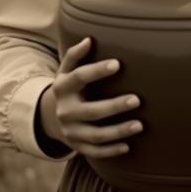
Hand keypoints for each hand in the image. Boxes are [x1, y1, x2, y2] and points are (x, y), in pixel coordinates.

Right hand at [39, 37, 142, 158]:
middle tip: (137, 99)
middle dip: (114, 107)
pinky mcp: (77, 146)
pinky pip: (94, 152)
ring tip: (140, 125)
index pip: (79, 78)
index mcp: (63, 88)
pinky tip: (128, 146)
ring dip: (118, 132)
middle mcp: (65, 112)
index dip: (96, 71)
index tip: (117, 64)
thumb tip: (89, 39)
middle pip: (91, 111)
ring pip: (95, 135)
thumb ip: (75, 55)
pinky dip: (111, 151)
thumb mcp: (66, 70)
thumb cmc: (70, 86)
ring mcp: (71, 132)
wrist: (50, 117)